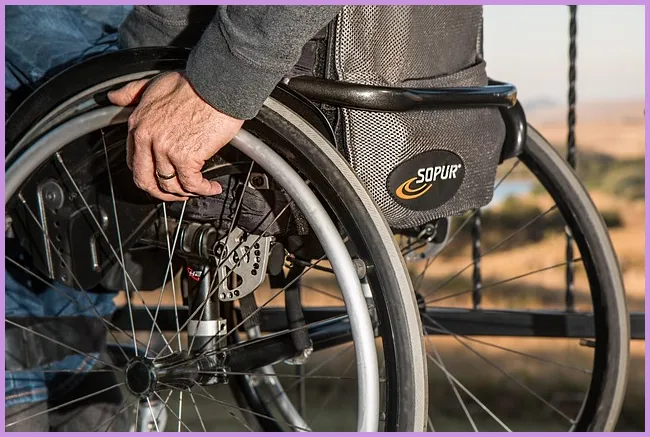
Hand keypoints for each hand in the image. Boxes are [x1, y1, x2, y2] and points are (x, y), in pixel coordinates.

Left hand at [108, 71, 243, 201]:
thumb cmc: (193, 83)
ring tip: (199, 189)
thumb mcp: (154, 83)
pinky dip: (203, 190)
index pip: (134, 162)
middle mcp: (148, 139)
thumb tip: (114, 97)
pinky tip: (212, 186)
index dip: (148, 175)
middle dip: (161, 193)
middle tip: (177, 193)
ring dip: (186, 193)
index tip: (161, 176)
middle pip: (146, 180)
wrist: (217, 84)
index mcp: (138, 124)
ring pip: (170, 186)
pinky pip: (191, 184)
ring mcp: (166, 150)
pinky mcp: (186, 157)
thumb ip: (132, 92)